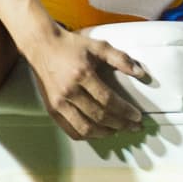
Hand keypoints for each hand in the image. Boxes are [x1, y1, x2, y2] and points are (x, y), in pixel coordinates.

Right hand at [26, 25, 151, 139]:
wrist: (41, 46)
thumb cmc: (71, 46)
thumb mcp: (98, 46)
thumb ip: (120, 58)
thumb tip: (140, 73)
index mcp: (82, 74)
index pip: (108, 100)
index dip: (124, 111)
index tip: (137, 117)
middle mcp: (69, 91)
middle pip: (99, 116)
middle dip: (120, 124)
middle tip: (134, 127)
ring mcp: (58, 102)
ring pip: (84, 128)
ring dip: (105, 133)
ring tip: (118, 131)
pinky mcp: (52, 109)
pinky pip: (70, 130)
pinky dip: (86, 135)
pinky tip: (98, 133)